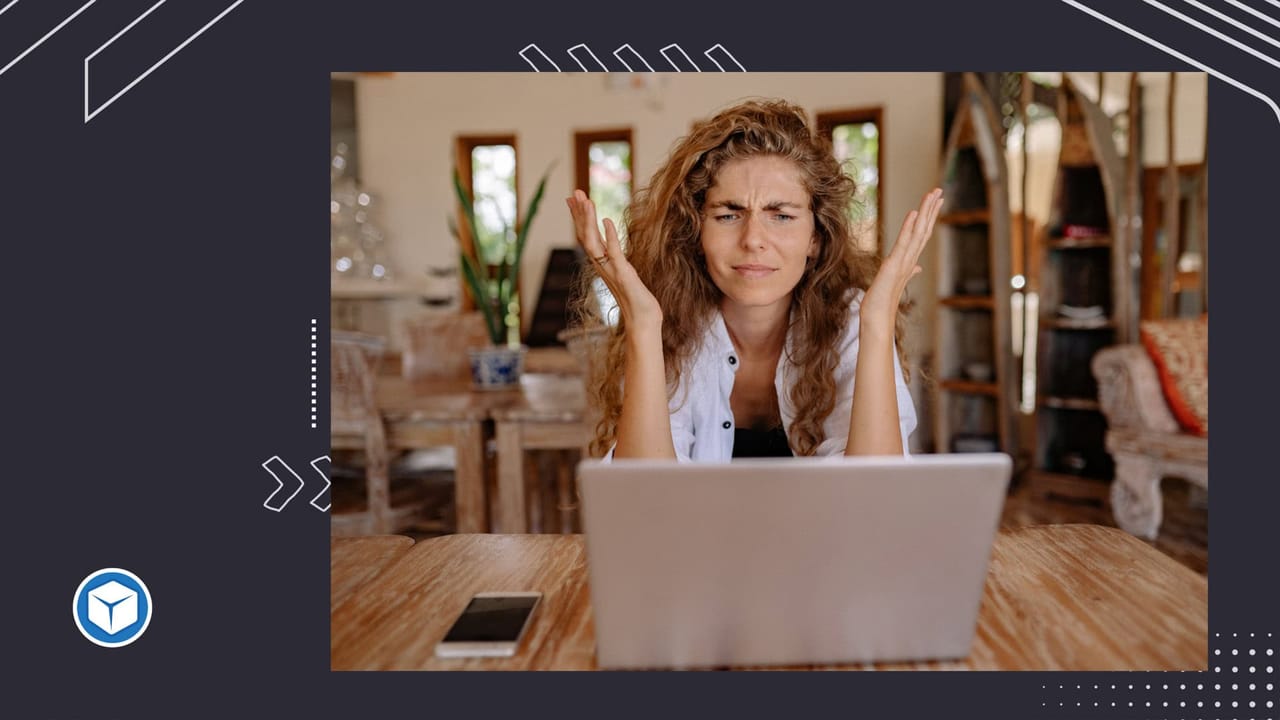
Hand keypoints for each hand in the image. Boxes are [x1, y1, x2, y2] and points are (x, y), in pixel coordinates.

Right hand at [566, 190, 662, 330]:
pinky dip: (610, 236)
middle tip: (574, 192)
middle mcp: (602, 266)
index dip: (579, 217)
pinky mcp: (623, 274)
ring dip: (588, 221)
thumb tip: (611, 246)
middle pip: (585, 235)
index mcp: (602, 264)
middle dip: (579, 213)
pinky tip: (607, 220)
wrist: (642, 321)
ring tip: (586, 201)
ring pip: (593, 242)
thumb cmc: (636, 300)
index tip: (572, 199)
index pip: (586, 236)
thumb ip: (616, 260)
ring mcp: (611, 270)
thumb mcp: (624, 274)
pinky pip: (613, 252)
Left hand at [860, 188, 942, 333]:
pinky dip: (909, 227)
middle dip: (931, 209)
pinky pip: (904, 242)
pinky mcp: (894, 265)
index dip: (929, 217)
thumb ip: (908, 271)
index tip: (935, 201)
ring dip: (925, 212)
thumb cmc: (883, 301)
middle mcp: (910, 259)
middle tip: (939, 190)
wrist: (877, 317)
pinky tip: (914, 213)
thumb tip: (917, 268)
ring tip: (932, 195)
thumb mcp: (895, 281)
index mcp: (910, 260)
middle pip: (924, 229)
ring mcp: (904, 262)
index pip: (922, 234)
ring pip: (918, 232)